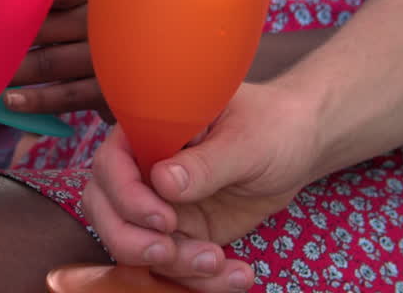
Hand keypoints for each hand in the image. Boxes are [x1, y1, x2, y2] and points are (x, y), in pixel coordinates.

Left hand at [3, 0, 110, 118]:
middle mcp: (100, 20)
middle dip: (6, 38)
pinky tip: (10, 101)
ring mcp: (107, 55)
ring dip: (14, 71)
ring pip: (50, 63)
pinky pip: (68, 95)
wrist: (160, 43)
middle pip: (43, 27)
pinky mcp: (111, 88)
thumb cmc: (103, 11)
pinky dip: (37, 100)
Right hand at [81, 83, 314, 291]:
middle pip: (104, 210)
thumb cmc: (271, 126)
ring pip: (136, 245)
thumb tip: (162, 181)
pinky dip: (201, 281)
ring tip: (221, 264)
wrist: (297, 148)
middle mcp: (143, 169)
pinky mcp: (182, 233)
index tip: (164, 219)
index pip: (110, 164)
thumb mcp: (247, 141)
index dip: (126, 196)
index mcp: (148, 131)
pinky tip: (238, 274)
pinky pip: (174, 265)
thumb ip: (206, 162)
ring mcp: (160, 204)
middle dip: (130, 241)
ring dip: (175, 266)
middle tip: (170, 253)